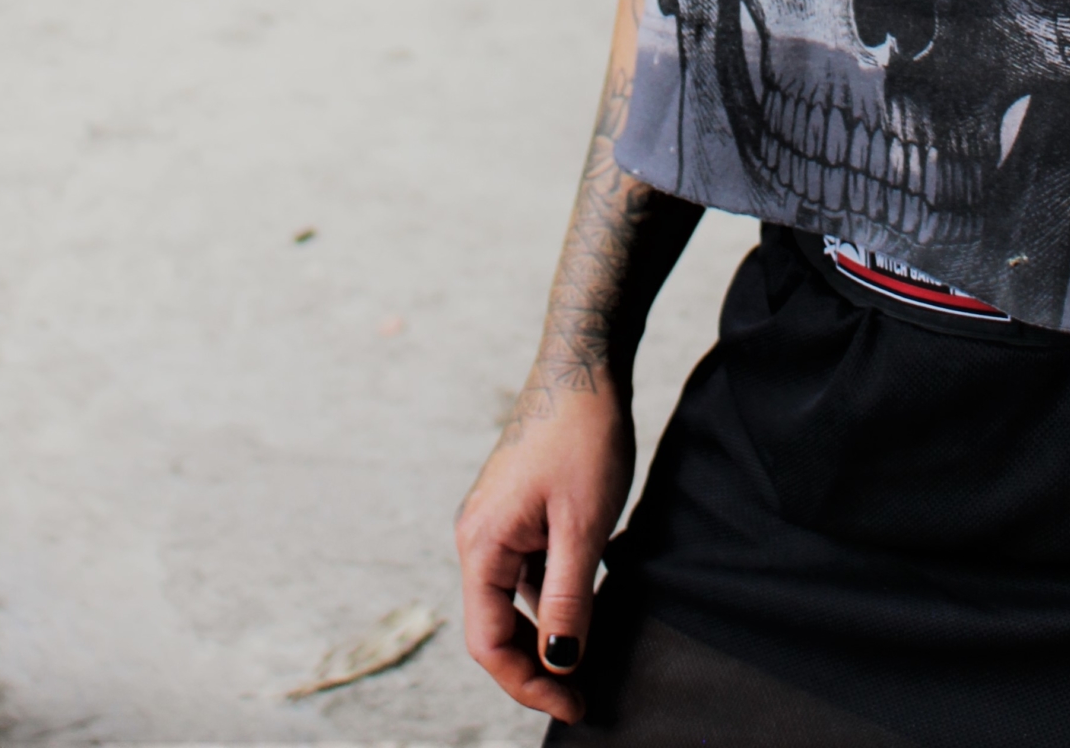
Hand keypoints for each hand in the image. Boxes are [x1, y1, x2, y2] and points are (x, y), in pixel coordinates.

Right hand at [456, 367, 634, 722]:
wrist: (586, 364)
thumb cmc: (583, 436)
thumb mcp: (582, 526)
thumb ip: (566, 600)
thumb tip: (557, 664)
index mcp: (481, 543)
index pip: (489, 642)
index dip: (529, 684)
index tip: (574, 705)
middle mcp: (478, 536)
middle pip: (496, 626)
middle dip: (537, 665)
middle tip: (585, 693)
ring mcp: (497, 521)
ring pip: (513, 599)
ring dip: (547, 632)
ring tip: (592, 653)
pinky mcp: (518, 509)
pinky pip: (527, 569)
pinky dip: (553, 595)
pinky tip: (591, 598)